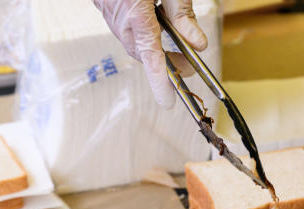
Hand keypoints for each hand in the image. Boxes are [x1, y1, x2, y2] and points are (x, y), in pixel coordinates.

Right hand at [93, 0, 207, 107]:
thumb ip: (184, 13)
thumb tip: (198, 45)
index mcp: (135, 10)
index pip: (151, 55)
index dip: (161, 82)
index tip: (169, 103)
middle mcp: (119, 17)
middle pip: (144, 53)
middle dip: (167, 66)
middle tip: (191, 70)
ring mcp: (109, 14)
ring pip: (134, 43)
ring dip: (156, 52)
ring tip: (179, 54)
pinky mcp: (106, 9)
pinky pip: (126, 31)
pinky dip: (144, 37)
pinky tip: (157, 31)